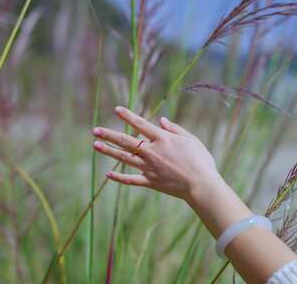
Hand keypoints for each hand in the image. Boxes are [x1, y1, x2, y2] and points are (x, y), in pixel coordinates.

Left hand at [92, 106, 223, 200]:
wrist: (201, 185)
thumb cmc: (201, 161)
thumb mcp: (191, 140)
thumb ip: (175, 129)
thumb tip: (161, 120)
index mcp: (163, 139)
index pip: (141, 124)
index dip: (128, 116)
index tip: (116, 110)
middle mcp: (153, 152)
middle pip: (126, 141)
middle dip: (109, 135)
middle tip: (95, 130)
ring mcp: (150, 168)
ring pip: (125, 158)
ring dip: (109, 151)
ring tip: (96, 145)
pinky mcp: (151, 182)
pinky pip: (131, 179)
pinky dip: (119, 177)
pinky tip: (108, 174)